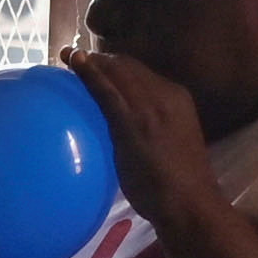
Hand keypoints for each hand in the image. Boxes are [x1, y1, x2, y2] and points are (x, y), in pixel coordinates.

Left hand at [59, 46, 220, 236]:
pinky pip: (106, 89)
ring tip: (67, 55)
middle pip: (129, 66)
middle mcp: (166, 94)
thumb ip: (150, 132)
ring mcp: (150, 105)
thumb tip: (127, 135)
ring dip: (91, 60)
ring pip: (117, 71)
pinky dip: (88, 72)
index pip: (143, 73)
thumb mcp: (169, 147)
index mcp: (178, 99)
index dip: (118, 66)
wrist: (190, 203)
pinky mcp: (133, 120)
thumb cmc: (178, 187)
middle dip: (102, 58)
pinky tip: (72, 62)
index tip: (98, 64)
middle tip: (76, 56)